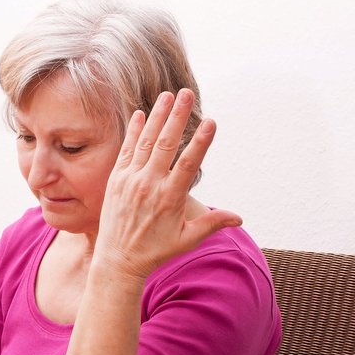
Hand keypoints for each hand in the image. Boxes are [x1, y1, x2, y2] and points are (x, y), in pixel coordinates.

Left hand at [95, 89, 241, 280]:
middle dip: (176, 116)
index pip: (188, 164)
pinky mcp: (115, 180)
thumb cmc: (155, 251)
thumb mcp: (186, 240)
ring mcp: (130, 180)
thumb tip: (239, 218)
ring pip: (145, 142)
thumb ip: (211, 224)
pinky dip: (133, 132)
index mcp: (169, 198)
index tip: (210, 120)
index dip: (200, 141)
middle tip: (185, 93)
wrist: (117, 260)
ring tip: (166, 95)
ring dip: (156, 117)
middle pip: (166, 144)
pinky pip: (126, 151)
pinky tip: (140, 114)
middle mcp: (148, 185)